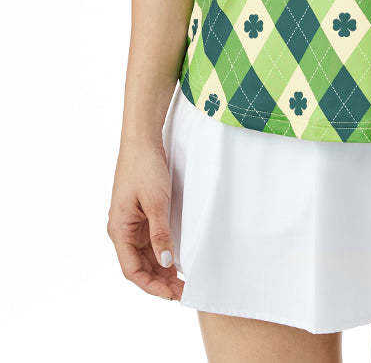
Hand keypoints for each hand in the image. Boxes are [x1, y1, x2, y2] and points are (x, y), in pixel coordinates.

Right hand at [107, 140, 182, 299]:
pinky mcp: (140, 216)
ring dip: (162, 270)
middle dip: (160, 281)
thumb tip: (166, 262)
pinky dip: (162, 254)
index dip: (151, 285)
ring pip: (145, 256)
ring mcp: (131, 224)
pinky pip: (150, 242)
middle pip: (139, 266)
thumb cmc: (145, 168)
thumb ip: (160, 233)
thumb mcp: (156, 202)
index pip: (132, 270)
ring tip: (183, 282)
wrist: (142, 141)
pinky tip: (176, 261)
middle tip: (184, 292)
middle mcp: (122, 230)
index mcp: (119, 230)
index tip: (172, 294)